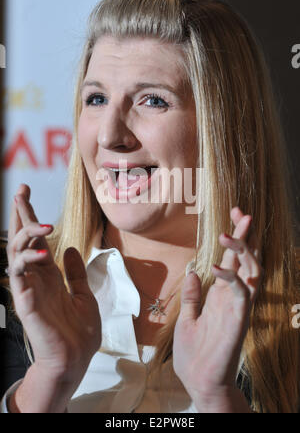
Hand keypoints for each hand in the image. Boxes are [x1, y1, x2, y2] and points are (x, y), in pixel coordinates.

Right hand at [7, 184, 100, 388]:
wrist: (76, 358)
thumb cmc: (79, 330)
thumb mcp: (84, 293)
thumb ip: (76, 272)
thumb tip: (73, 248)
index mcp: (49, 274)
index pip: (37, 239)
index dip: (32, 216)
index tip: (28, 193)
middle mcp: (36, 277)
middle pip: (23, 239)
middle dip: (20, 215)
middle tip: (21, 191)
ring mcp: (28, 288)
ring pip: (17, 253)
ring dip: (26, 234)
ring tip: (43, 223)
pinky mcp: (25, 302)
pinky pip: (20, 276)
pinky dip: (27, 261)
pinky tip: (42, 252)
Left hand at [173, 206, 262, 411]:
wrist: (198, 382)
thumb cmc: (194, 353)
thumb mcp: (188, 317)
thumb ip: (193, 295)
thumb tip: (192, 272)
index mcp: (221, 295)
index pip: (231, 260)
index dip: (235, 238)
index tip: (235, 214)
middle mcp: (233, 297)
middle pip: (246, 260)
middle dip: (245, 236)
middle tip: (241, 213)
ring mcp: (238, 308)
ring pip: (250, 272)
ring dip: (242, 252)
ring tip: (227, 235)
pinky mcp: (238, 321)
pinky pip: (241, 294)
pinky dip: (232, 278)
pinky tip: (217, 268)